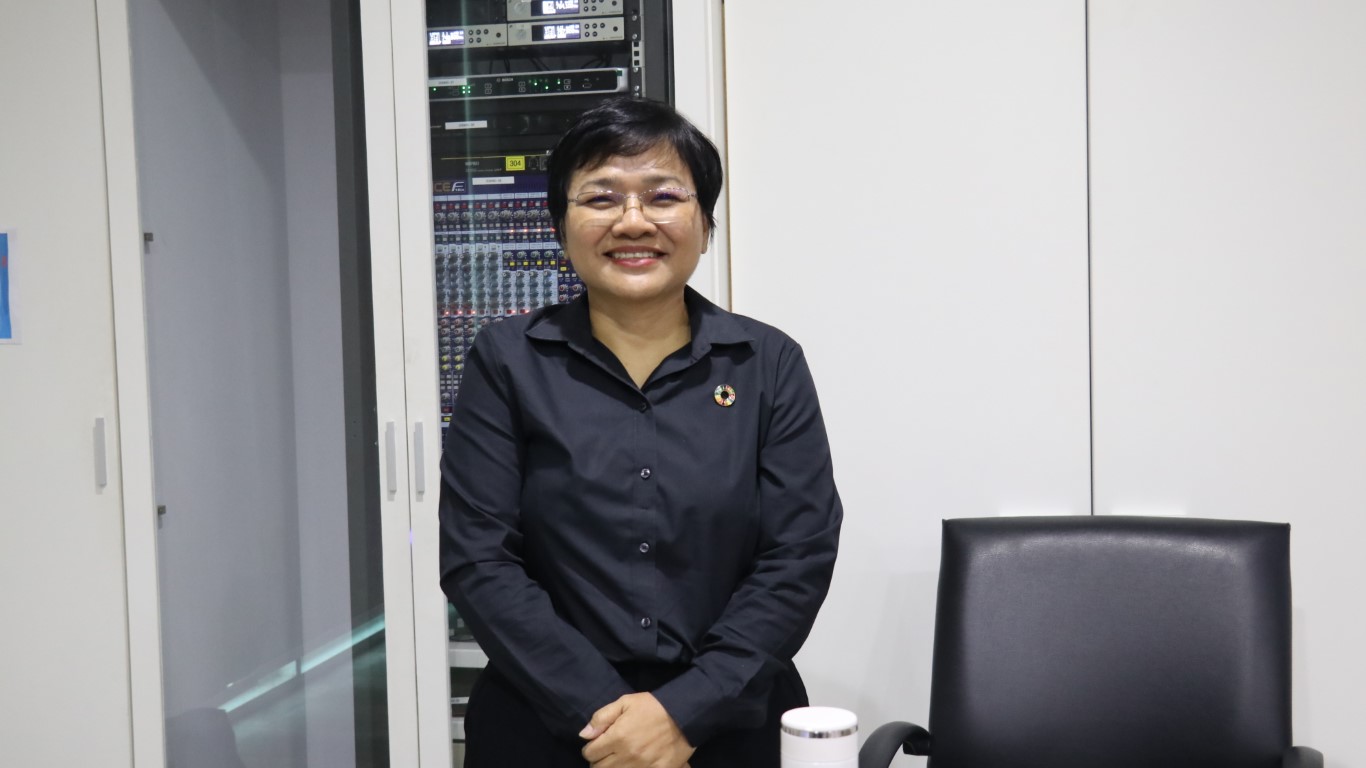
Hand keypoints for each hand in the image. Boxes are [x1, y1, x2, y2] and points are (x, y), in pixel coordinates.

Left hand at [579, 692, 694, 767]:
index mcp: (617, 737)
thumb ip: (602, 717)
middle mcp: (627, 755)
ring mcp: (642, 766)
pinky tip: (632, 765)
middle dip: (598, 761)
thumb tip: (584, 734)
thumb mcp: (626, 702)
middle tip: (606, 754)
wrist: (685, 715)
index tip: (597, 744)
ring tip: (618, 760)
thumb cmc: (653, 707)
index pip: (590, 753)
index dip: (590, 748)